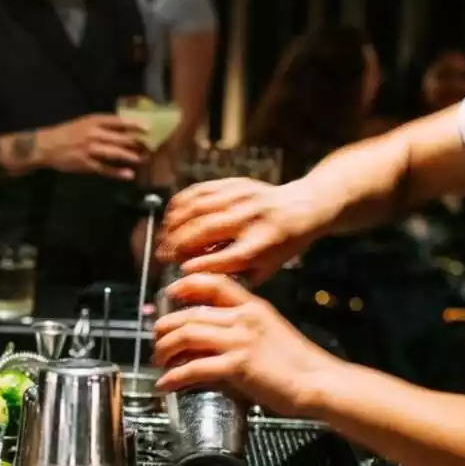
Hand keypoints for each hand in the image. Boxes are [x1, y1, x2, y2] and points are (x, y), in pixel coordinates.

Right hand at [39, 114, 147, 180]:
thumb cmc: (67, 133)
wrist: (46, 146)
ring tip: (144, 160)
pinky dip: (117, 172)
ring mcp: (90, 149)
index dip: (134, 125)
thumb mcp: (84, 123)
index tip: (149, 128)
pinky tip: (128, 175)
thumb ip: (101, 125)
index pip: (118, 122)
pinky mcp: (86, 164)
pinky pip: (105, 168)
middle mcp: (94, 134)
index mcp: (94, 121)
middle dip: (137, 143)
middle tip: (151, 147)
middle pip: (120, 138)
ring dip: (131, 157)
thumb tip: (123, 129)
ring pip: (115, 153)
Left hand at [152, 273, 337, 416]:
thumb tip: (212, 340)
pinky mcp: (237, 365)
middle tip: (157, 339)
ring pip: (185, 336)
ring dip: (164, 350)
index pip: (213, 283)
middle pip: (189, 314)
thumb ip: (242, 329)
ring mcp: (239, 341)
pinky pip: (193, 368)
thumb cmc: (300, 363)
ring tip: (158, 361)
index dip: (186, 285)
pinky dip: (174, 377)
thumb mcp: (270, 332)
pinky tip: (166, 383)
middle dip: (165, 328)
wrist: (320, 382)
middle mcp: (243, 318)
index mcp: (253, 307)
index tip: (171, 292)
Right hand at [157, 178, 327, 284]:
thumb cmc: (281, 245)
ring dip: (173, 225)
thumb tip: (198, 282)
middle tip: (162, 255)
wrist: (302, 207)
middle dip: (177, 244)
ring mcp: (241, 197)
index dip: (200, 265)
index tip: (181, 271)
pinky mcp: (233, 183)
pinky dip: (179, 205)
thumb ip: (234, 277)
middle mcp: (251, 218)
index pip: (225, 257)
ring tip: (162, 238)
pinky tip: (171, 218)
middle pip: (205, 230)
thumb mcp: (266, 269)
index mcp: (262, 244)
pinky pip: (198, 191)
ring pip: (196, 208)